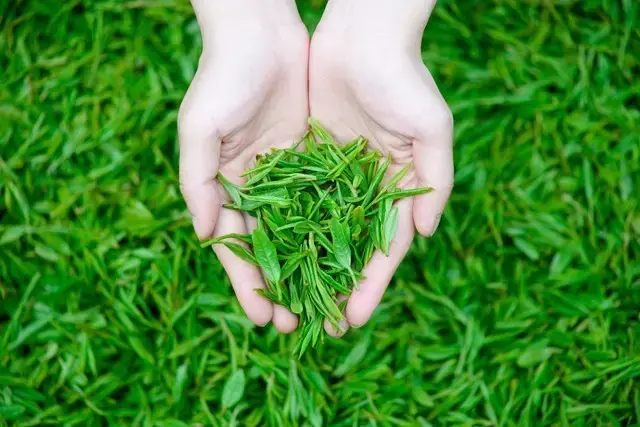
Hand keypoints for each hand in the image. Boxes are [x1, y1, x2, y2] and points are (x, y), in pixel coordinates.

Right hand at [178, 0, 307, 331]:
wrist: (261, 34)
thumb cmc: (222, 78)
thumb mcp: (201, 130)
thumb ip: (198, 183)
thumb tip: (207, 236)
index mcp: (226, 188)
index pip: (238, 247)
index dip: (249, 284)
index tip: (264, 319)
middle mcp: (257, 188)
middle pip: (272, 248)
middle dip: (284, 287)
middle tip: (299, 326)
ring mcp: (288, 175)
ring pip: (303, 231)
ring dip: (314, 267)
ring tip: (329, 304)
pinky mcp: (315, 158)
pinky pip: (329, 199)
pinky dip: (337, 228)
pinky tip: (350, 256)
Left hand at [309, 0, 453, 332]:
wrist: (363, 34)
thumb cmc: (406, 78)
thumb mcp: (432, 129)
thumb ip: (436, 182)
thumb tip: (427, 234)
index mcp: (396, 191)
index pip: (383, 249)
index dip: (370, 286)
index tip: (354, 320)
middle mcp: (363, 190)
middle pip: (347, 250)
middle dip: (333, 288)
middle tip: (318, 329)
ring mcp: (333, 177)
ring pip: (315, 232)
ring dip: (303, 269)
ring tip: (287, 305)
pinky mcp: (305, 158)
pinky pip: (290, 199)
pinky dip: (280, 228)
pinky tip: (267, 257)